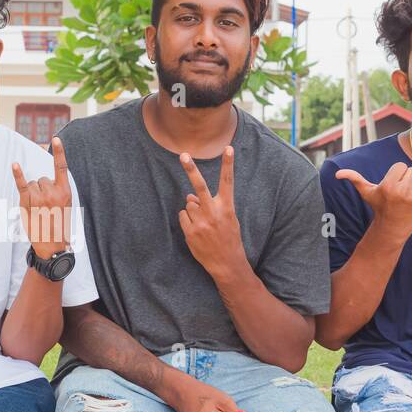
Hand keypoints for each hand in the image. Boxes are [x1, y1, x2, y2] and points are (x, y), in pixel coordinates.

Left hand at [12, 135, 71, 258]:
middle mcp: (53, 192)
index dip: (59, 152)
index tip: (56, 138)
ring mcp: (40, 197)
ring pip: (32, 184)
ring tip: (37, 209)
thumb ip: (56, 190)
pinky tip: (15, 165)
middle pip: (42, 178)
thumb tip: (41, 178)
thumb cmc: (58, 224)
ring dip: (32, 193)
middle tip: (45, 206)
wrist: (52, 245)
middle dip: (41, 189)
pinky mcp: (28, 203)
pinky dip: (18, 174)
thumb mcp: (64, 205)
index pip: (62, 167)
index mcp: (65, 192)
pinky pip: (22, 185)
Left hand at [178, 147, 245, 279]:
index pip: (227, 181)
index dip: (228, 164)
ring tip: (204, 224)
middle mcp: (213, 212)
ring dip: (193, 210)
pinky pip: (183, 216)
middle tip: (183, 155)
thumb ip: (210, 205)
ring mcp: (200, 222)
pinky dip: (187, 220)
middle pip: (199, 187)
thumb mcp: (227, 219)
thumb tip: (189, 196)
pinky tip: (197, 230)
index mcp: (227, 207)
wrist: (227, 263)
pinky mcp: (190, 232)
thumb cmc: (228, 238)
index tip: (228, 148)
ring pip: (189, 204)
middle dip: (191, 170)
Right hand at [335, 157, 411, 242]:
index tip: (392, 187)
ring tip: (410, 195)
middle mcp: (403, 190)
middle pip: (411, 170)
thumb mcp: (367, 192)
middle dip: (407, 179)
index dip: (396, 175)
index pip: (400, 166)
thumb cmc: (379, 206)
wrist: (393, 226)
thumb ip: (354, 179)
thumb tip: (338, 174)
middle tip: (401, 193)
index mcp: (389, 186)